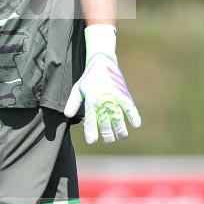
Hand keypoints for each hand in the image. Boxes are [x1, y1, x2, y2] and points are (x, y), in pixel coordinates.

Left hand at [64, 26, 140, 143]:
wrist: (102, 62)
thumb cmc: (88, 78)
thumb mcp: (78, 89)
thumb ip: (72, 103)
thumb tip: (67, 115)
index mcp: (90, 99)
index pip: (90, 120)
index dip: (91, 132)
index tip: (92, 141)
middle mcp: (103, 99)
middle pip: (106, 123)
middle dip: (107, 135)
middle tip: (108, 140)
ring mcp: (114, 97)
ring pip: (119, 118)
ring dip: (121, 131)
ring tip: (120, 137)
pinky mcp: (124, 94)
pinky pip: (130, 107)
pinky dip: (134, 116)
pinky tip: (136, 125)